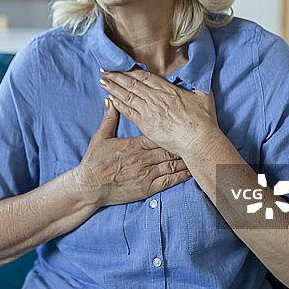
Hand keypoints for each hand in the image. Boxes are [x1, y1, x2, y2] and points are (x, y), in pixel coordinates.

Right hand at [69, 97, 190, 207]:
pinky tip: (191, 172)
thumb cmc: (94, 162)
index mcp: (134, 144)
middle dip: (184, 143)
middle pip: (169, 148)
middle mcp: (143, 158)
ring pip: (172, 164)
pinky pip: (168, 181)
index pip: (158, 134)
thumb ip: (109, 118)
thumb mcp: (100, 137)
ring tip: (199, 154)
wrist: (89, 186)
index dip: (172, 130)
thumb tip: (110, 100)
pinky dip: (181, 176)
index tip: (183, 125)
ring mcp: (146, 174)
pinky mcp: (147, 188)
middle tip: (197, 138)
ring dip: (186, 159)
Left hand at [99, 68, 218, 158]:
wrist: (199, 140)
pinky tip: (109, 98)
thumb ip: (198, 83)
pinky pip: (128, 112)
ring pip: (127, 96)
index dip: (131, 70)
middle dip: (117, 76)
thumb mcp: (204, 96)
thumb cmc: (204, 121)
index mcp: (168, 90)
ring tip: (102, 80)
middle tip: (104, 69)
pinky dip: (118, 104)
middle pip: (132, 83)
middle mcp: (156, 98)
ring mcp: (150, 111)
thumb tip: (198, 72)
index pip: (145, 76)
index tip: (121, 65)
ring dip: (113, 87)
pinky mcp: (146, 125)